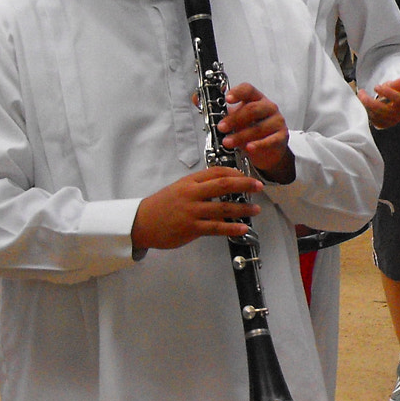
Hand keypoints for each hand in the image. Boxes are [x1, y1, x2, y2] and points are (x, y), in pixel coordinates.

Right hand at [132, 167, 261, 250]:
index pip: (216, 172)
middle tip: (258, 186)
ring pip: (223, 207)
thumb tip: (224, 186)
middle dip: (245, 184)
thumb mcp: (179, 189)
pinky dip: (231, 228)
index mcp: (189, 182)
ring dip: (243, 209)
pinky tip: (242, 228)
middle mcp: (192, 194)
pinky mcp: (191, 228)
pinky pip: (216, 227)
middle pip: (223, 185)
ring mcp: (192, 211)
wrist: (141, 222)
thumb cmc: (161, 206)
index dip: (235, 173)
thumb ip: (199, 187)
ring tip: (255, 210)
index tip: (247, 176)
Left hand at [219, 83, 294, 182]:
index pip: (248, 89)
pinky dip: (258, 145)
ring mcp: (277, 122)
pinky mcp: (282, 137)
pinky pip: (270, 140)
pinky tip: (249, 148)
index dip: (238, 92)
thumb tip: (195, 98)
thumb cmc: (249, 129)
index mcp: (256, 98)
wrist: (267, 149)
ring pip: (259, 127)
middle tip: (221, 127)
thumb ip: (215, 108)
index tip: (226, 99)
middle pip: (253, 109)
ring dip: (241, 135)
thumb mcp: (232, 117)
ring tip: (227, 143)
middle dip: (235, 119)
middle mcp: (268, 107)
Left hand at [359, 76, 399, 129]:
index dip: (388, 93)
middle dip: (373, 100)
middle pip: (387, 109)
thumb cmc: (391, 94)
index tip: (378, 87)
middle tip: (364, 94)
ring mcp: (392, 121)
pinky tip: (363, 103)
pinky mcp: (383, 124)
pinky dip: (366, 111)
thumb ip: (397, 84)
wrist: (386, 102)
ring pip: (378, 115)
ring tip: (361, 96)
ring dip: (367, 105)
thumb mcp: (393, 86)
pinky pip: (373, 119)